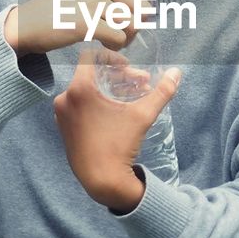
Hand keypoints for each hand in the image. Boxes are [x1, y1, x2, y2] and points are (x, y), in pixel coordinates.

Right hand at [4, 0, 148, 54]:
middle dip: (136, 25)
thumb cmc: (63, 10)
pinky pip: (119, 38)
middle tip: (118, 34)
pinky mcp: (86, 21)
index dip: (138, 9)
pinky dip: (115, 46)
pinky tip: (102, 45)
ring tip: (111, 40)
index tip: (120, 19)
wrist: (28, 24)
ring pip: (134, 23)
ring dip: (127, 38)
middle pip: (143, 8)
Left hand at [54, 47, 181, 212]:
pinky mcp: (63, 127)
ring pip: (86, 90)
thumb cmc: (119, 145)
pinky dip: (96, 102)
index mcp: (79, 89)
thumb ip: (161, 92)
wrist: (101, 180)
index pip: (92, 56)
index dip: (113, 58)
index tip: (130, 68)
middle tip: (139, 83)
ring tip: (131, 97)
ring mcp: (62, 114)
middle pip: (92, 74)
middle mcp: (65, 98)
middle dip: (118, 76)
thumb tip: (176, 72)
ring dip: (109, 89)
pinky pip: (79, 105)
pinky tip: (115, 112)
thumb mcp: (142, 115)